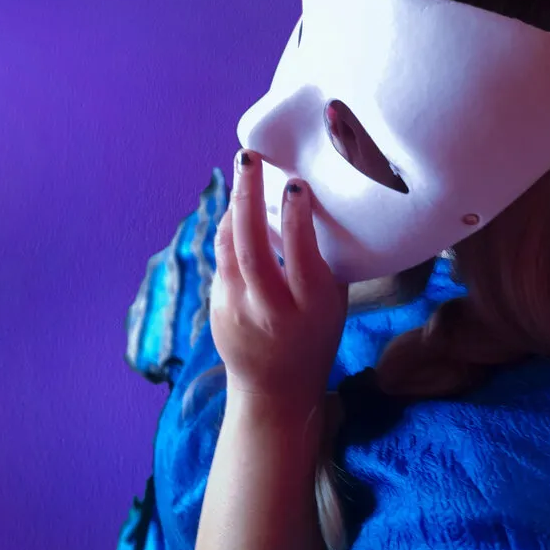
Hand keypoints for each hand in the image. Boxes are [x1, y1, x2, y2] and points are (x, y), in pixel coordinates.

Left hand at [209, 149, 347, 408]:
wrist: (274, 390)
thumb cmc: (315, 336)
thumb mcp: (333, 304)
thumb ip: (320, 262)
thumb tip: (308, 203)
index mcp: (311, 307)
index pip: (301, 257)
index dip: (297, 219)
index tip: (295, 185)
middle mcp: (270, 309)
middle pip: (252, 248)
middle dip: (248, 198)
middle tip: (248, 159)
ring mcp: (237, 309)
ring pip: (228, 248)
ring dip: (233, 207)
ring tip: (242, 173)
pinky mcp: (216, 307)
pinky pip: (221, 258)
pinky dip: (229, 229)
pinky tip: (237, 209)